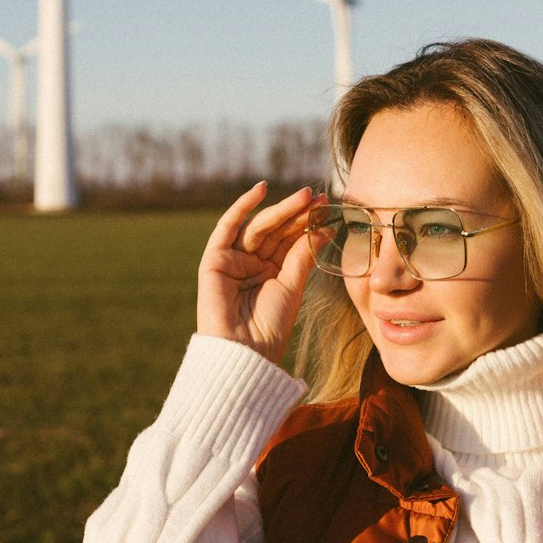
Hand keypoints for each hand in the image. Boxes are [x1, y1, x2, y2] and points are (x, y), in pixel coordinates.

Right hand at [196, 181, 328, 366]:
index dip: (308, 223)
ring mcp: (233, 260)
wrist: (244, 353)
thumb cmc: (270, 327)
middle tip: (318, 197)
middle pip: (276, 231)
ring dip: (280, 210)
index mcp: (272, 272)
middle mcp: (252, 264)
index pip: (290, 240)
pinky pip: (227, 227)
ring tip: (305, 197)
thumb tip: (324, 227)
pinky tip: (260, 190)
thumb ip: (303, 255)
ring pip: (258, 227)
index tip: (328, 207)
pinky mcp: (214, 260)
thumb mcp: (292, 287)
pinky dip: (241, 207)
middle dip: (297, 213)